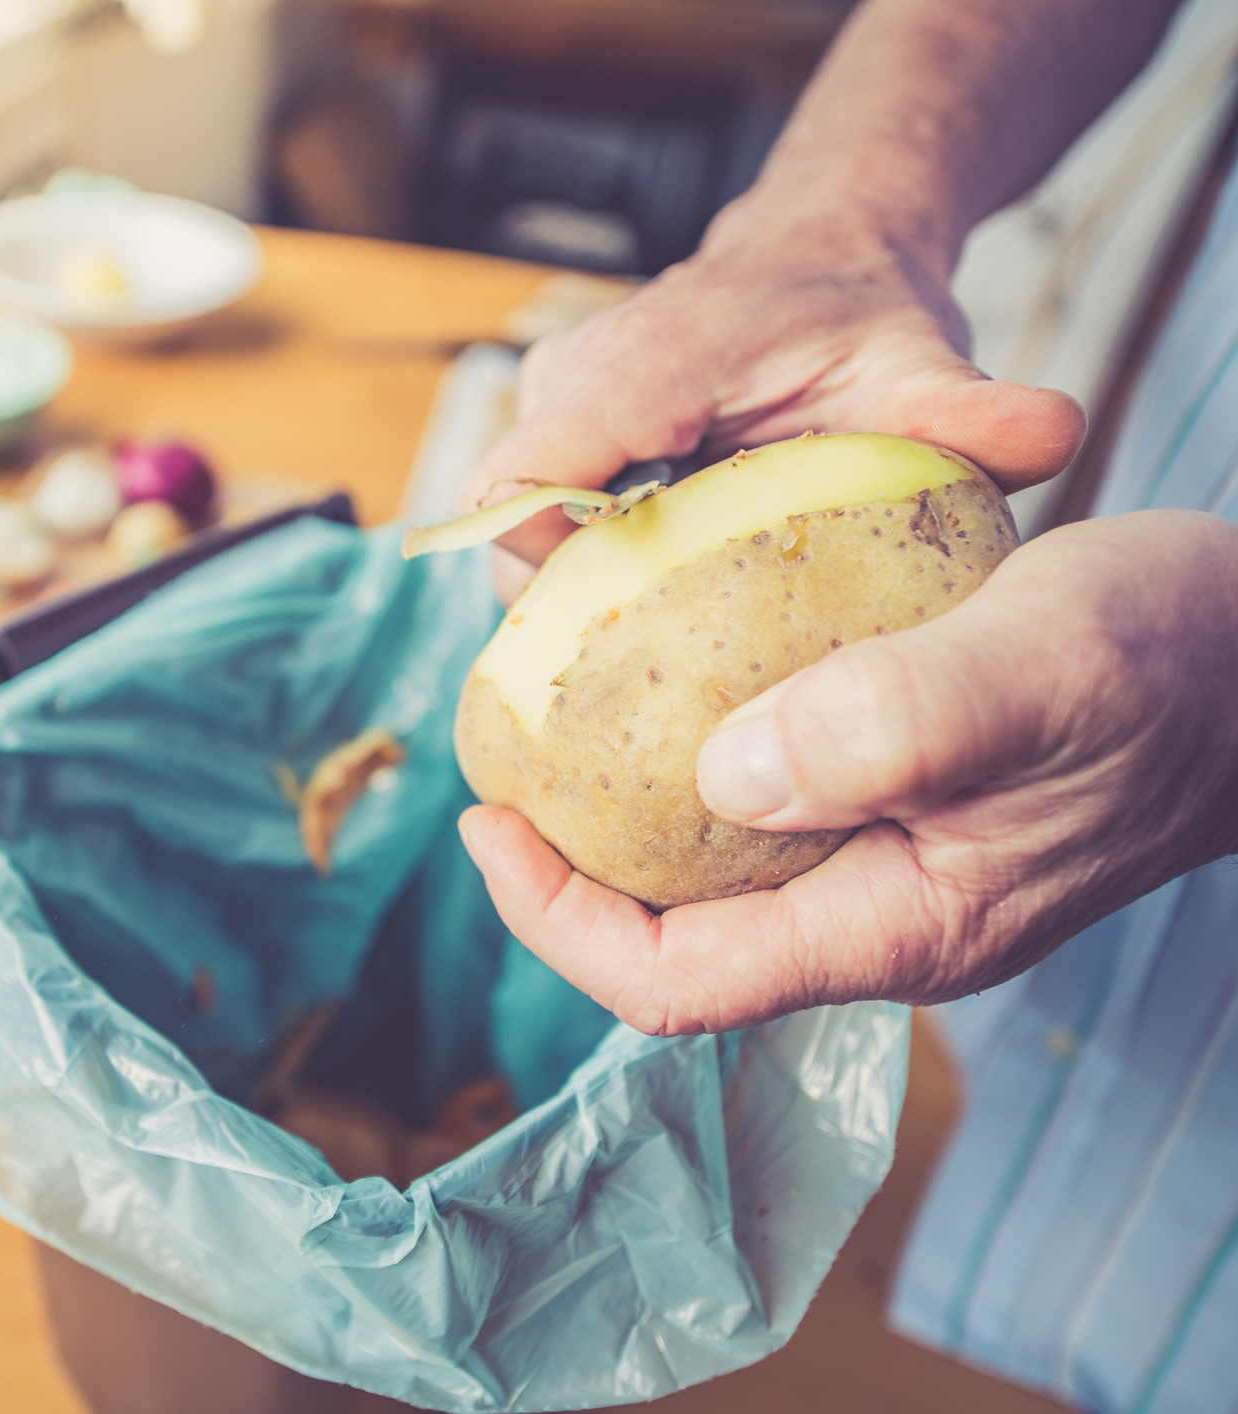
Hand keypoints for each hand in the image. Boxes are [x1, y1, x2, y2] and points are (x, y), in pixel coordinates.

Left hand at [458, 512, 1237, 1033]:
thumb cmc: (1181, 662)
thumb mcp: (1039, 667)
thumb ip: (893, 723)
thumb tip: (724, 774)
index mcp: (896, 929)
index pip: (680, 984)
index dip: (560, 922)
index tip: (490, 823)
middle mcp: (876, 914)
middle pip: (675, 932)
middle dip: (571, 863)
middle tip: (503, 758)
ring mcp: (888, 864)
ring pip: (712, 866)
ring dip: (622, 801)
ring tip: (554, 707)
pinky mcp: (898, 803)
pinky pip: (764, 799)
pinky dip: (693, 745)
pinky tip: (664, 664)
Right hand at [465, 201, 1086, 587]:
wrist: (820, 246)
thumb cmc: (858, 314)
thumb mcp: (923, 366)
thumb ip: (974, 412)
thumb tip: (1051, 434)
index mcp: (635, 371)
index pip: (517, 486)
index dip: (542, 580)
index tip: (623, 635)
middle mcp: (570, 380)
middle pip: (511, 533)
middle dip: (577, 614)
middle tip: (667, 665)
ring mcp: (553, 402)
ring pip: (520, 533)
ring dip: (587, 593)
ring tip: (671, 639)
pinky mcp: (555, 426)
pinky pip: (538, 518)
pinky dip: (590, 570)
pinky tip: (665, 602)